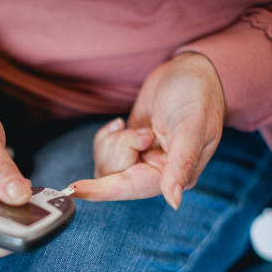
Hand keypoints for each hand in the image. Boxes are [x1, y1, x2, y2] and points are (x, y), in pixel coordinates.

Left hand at [71, 52, 224, 208]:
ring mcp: (141, 161)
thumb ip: (181, 163)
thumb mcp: (192, 127)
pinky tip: (123, 123)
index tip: (74, 190)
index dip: (102, 190)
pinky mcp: (129, 149)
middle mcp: (156, 174)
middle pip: (113, 176)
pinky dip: (107, 136)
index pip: (132, 189)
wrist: (190, 71)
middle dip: (120, 148)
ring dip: (114, 141)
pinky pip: (103, 152)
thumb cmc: (198, 96)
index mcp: (176, 176)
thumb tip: (174, 201)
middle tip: (145, 131)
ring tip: (138, 127)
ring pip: (106, 165)